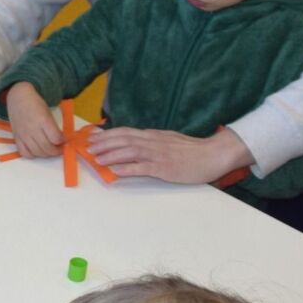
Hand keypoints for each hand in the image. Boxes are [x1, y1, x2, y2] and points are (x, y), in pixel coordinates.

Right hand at [5, 83, 62, 157]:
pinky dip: (32, 155)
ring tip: (50, 150)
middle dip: (56, 151)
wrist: (18, 97)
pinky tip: (37, 150)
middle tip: (60, 148)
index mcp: (43, 120)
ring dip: (46, 154)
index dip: (62, 142)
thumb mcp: (48, 113)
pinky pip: (24, 153)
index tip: (64, 141)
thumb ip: (53, 127)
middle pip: (47, 148)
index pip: (56, 138)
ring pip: (37, 152)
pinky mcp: (16, 138)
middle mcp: (33, 129)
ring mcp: (23, 135)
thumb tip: (60, 140)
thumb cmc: (35, 104)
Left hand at [86, 126, 250, 183]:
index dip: (107, 134)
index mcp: (153, 135)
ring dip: (111, 155)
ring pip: (130, 151)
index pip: (125, 132)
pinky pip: (143, 167)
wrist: (214, 154)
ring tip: (96, 158)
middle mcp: (153, 142)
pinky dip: (128, 168)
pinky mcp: (165, 168)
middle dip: (103, 143)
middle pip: (123, 139)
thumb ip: (150, 140)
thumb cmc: (191, 150)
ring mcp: (159, 154)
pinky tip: (115, 171)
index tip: (92, 137)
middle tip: (88, 147)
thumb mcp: (168, 140)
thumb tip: (131, 142)